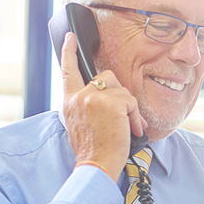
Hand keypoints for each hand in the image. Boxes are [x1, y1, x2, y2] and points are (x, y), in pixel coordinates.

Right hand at [60, 32, 146, 180]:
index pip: (68, 71)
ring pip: (121, 89)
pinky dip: (135, 117)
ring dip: (128, 109)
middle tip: (121, 117)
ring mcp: (93, 98)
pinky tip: (131, 130)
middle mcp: (78, 97)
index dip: (69, 52)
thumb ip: (86, 106)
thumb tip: (106, 98)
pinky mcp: (111, 103)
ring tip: (126, 128)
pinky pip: (131, 101)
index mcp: (69, 102)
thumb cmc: (93, 151)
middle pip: (105, 77)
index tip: (70, 37)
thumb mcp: (80, 124)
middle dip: (118, 94)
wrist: (96, 165)